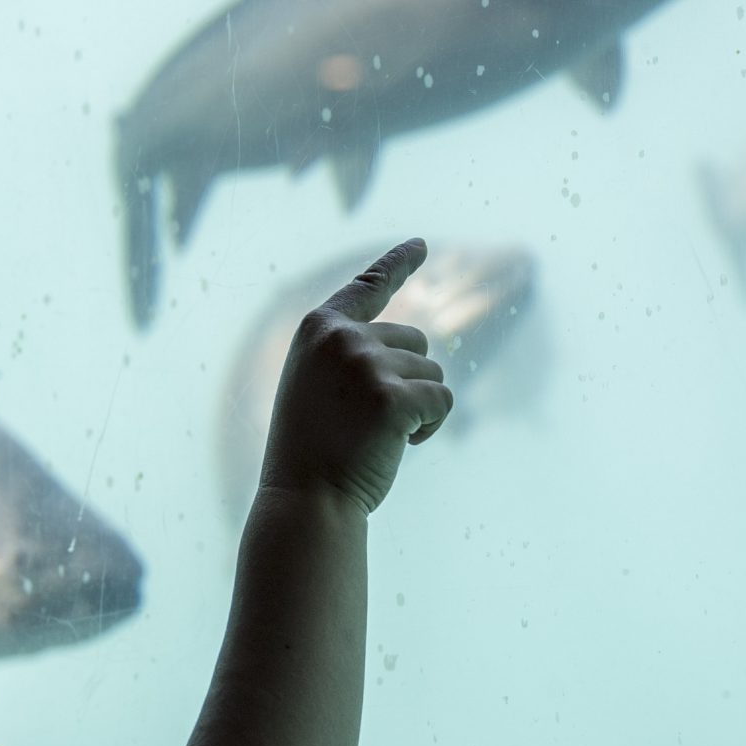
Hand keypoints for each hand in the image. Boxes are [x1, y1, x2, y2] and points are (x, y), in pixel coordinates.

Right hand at [256, 237, 453, 514]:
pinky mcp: (395, 398)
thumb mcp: (316, 386)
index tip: (422, 245)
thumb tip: (415, 347)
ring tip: (377, 436)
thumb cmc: (311, 452)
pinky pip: (441, 400)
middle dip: (408, 378)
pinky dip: (430, 426)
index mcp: (318, 329)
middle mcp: (342, 338)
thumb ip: (350, 356)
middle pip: (415, 339)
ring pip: (431, 372)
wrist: (304, 501)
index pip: (367, 285)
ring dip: (418, 405)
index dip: (399, 263)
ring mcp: (368, 365)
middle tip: (369, 421)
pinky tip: (398, 445)